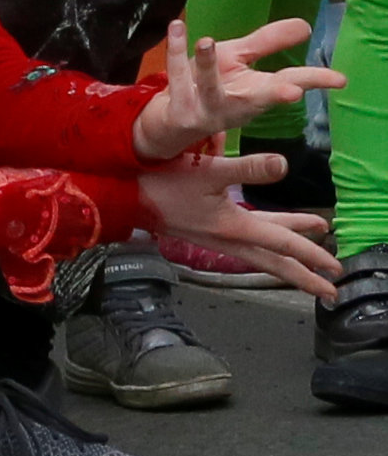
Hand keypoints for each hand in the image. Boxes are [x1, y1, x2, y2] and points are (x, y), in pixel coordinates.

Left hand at [131, 16, 343, 161]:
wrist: (171, 119)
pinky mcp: (179, 106)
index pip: (291, 83)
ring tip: (208, 41)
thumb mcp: (241, 60)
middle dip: (277, 96)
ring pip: (209, 88)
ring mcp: (206, 108)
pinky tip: (176, 26)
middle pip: (260, 97)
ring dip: (208, 67)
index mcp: (256, 93)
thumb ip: (269, 43)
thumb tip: (305, 24)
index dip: (315, 80)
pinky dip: (174, 50)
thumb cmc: (212, 84)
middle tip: (294, 91)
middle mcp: (236, 104)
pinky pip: (176, 74)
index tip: (339, 79)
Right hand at [139, 153, 342, 297]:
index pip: (282, 244)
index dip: (311, 254)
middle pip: (274, 263)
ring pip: (260, 254)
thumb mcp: (206, 170)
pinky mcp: (205, 231)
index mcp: (233, 227)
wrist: (121, 197)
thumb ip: (246, 167)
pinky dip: (264, 245)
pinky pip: (245, 246)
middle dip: (304, 276)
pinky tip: (267, 233)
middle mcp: (228, 239)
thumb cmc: (160, 182)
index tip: (335, 269)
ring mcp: (215, 238)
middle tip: (330, 289)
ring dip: (287, 257)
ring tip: (314, 253)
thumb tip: (285, 165)